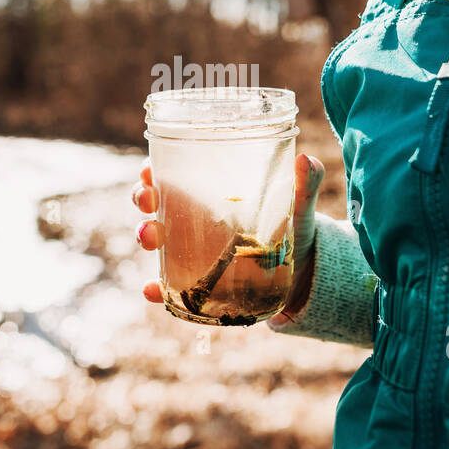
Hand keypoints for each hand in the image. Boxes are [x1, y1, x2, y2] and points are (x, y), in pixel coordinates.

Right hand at [133, 152, 326, 322]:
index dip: (153, 171)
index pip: (174, 177)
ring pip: (157, 240)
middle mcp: (195, 222)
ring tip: (150, 239)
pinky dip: (156, 289)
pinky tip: (151, 289)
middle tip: (147, 200)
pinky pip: (170, 286)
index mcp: (212, 196)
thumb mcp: (297, 208)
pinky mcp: (199, 283)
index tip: (149, 169)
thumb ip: (304, 185)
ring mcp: (193, 253)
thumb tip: (306, 160)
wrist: (302, 277)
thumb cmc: (293, 232)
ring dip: (146, 236)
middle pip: (155, 204)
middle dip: (142, 198)